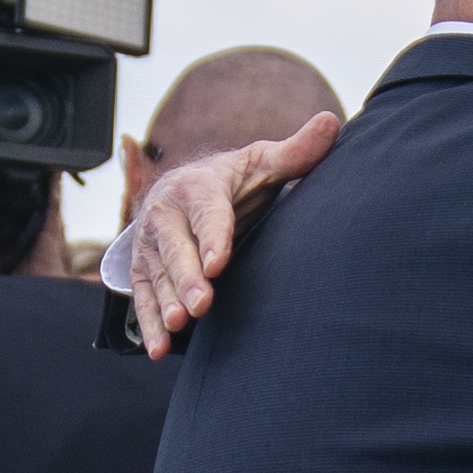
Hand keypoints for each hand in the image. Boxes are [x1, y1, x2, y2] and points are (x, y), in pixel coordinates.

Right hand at [129, 113, 346, 354]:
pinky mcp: (142, 269)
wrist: (182, 191)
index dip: (212, 237)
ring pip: (157, 276)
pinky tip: (159, 349)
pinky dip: (148, 323)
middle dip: (186, 277)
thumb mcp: (262, 164)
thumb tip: (330, 123)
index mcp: (198, 186)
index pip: (207, 213)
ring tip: (179, 325)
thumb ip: (295, 153)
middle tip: (200, 304)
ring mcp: (150, 244)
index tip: (218, 263)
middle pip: (175, 249)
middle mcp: (167, 214)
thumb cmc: (233, 182)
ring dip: (165, 303)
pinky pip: (142, 297)